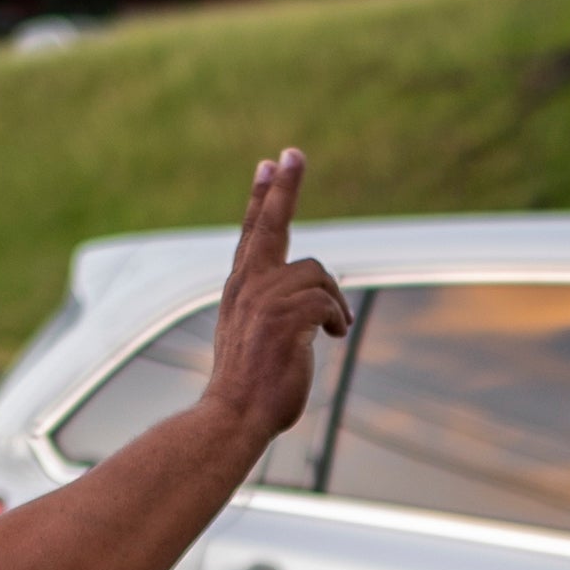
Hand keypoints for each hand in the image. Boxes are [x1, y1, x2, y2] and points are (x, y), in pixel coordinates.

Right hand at [209, 148, 351, 445]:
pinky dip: (336, 317)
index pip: (251, 233)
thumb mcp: (256, 338)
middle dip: (283, 187)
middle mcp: (247, 285)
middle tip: (294, 152)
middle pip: (270, 223)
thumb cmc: (250, 387)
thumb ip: (274, 311)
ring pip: (317, 272)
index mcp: (239, 288)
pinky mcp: (284, 316)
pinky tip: (333, 336)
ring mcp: (263, 298)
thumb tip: (313, 307)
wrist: (233, 416)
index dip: (261, 198)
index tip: (268, 165)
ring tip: (332, 328)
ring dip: (333, 300)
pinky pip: (327, 299)